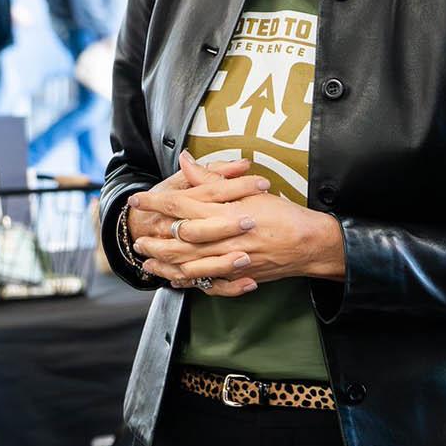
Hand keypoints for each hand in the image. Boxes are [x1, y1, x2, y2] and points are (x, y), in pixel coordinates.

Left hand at [132, 157, 346, 295]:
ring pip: (187, 266)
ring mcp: (228, 262)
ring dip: (164, 264)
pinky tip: (176, 281)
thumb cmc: (280, 214)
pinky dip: (189, 283)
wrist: (309, 244)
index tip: (136, 200)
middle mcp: (222, 239)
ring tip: (148, 262)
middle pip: (177, 241)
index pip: (179, 205)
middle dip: (154, 240)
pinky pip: (206, 284)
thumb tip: (184, 161)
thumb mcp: (247, 190)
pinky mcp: (236, 277)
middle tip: (137, 238)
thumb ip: (210, 179)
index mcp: (222, 213)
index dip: (154, 203)